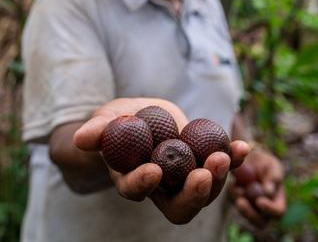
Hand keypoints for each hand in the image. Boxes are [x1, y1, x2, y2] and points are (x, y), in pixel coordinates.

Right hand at [74, 98, 249, 223]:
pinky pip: (218, 166)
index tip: (154, 170)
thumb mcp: (105, 120)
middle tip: (202, 173)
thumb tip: (81, 138)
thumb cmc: (117, 121)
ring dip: (216, 177)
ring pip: (202, 191)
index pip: (135, 191)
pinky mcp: (200, 161)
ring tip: (225, 155)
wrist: (140, 116)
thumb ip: (96, 130)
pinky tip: (242, 147)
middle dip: (192, 194)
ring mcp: (182, 177)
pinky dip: (232, 159)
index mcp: (132, 178)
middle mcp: (160, 187)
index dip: (143, 184)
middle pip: (177, 206)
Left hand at [230, 146, 285, 226]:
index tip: (259, 200)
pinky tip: (233, 181)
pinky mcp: (238, 202)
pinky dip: (232, 192)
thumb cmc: (264, 162)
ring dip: (238, 200)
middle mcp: (265, 209)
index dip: (270, 209)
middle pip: (260, 222)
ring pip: (244, 212)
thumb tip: (268, 192)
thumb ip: (273, 177)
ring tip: (235, 183)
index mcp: (278, 200)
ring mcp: (251, 208)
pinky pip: (233, 202)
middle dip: (249, 213)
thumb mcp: (271, 165)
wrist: (250, 156)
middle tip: (240, 201)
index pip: (278, 212)